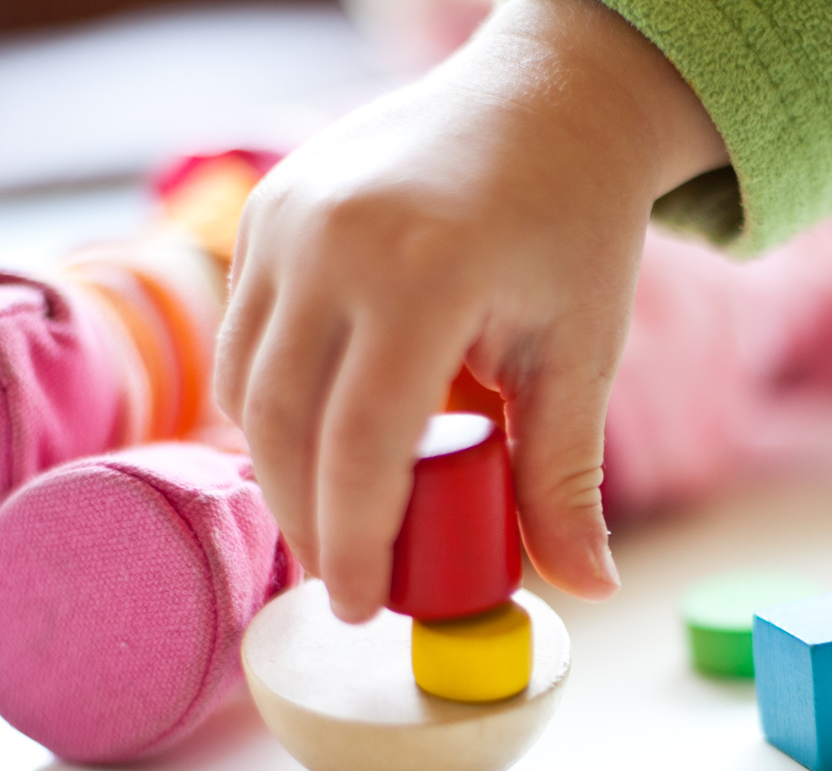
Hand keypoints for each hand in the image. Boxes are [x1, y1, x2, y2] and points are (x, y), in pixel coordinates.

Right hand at [214, 0, 726, 620]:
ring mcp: (286, 216)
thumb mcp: (582, 352)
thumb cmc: (573, 227)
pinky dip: (270, 405)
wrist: (545, 102)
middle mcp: (334, 238)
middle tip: (347, 583)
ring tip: (332, 522)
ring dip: (281, 470)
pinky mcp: (265, 209)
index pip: (361, 445)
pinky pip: (243, 338)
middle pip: (285, 427)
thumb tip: (588, 586)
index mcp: (424, 270)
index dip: (354, 544)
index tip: (365, 608)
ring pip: (247, 387)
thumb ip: (567, 476)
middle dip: (308, 522)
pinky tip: (315, 444)